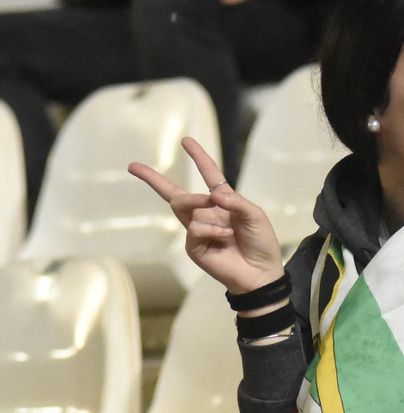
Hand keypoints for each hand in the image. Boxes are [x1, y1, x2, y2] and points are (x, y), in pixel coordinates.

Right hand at [129, 137, 283, 295]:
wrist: (260, 272)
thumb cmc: (260, 242)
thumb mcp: (254, 215)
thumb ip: (235, 201)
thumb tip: (213, 193)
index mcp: (223, 202)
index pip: (209, 175)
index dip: (199, 157)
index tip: (186, 140)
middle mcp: (206, 213)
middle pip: (174, 193)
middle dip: (153, 179)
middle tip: (134, 166)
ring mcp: (197, 230)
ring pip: (180, 204)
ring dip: (196, 201)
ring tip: (215, 209)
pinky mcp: (193, 246)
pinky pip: (195, 228)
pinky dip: (212, 229)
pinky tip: (225, 236)